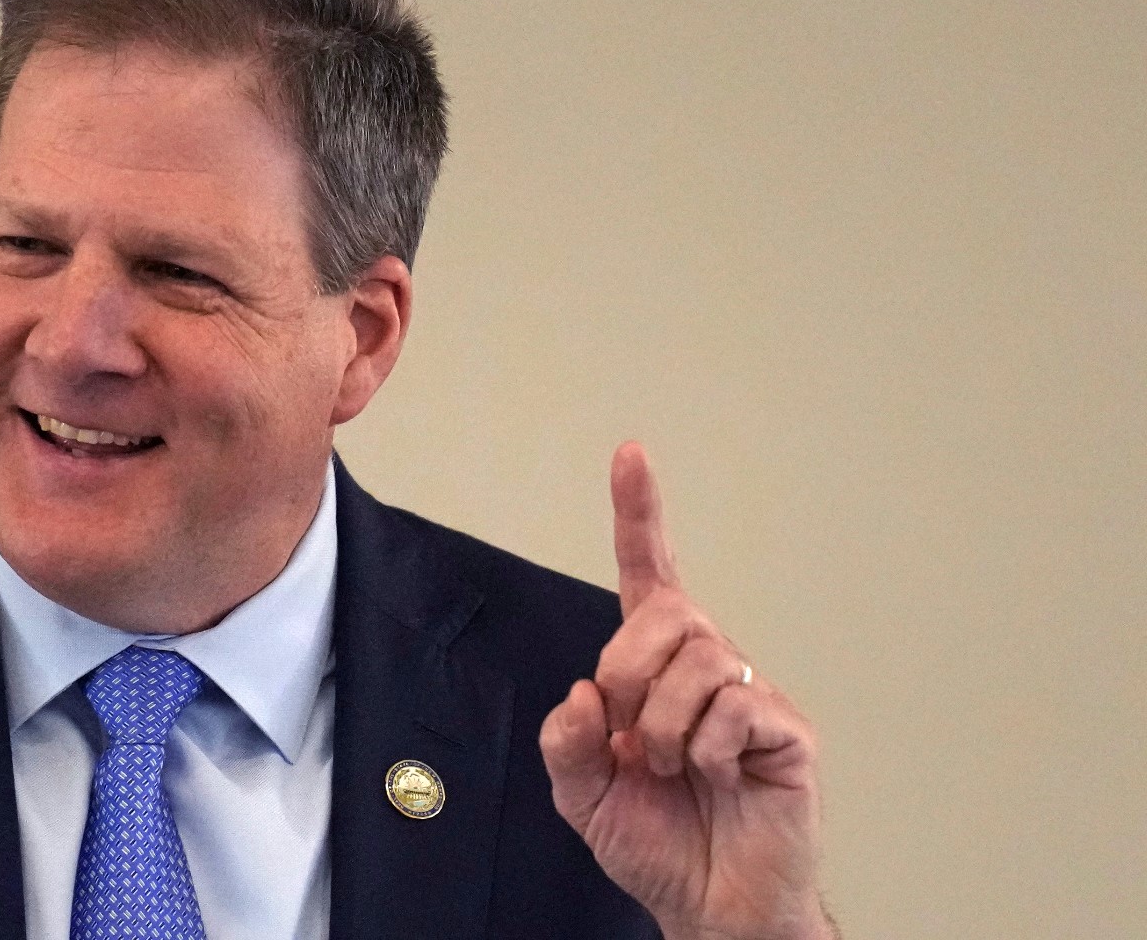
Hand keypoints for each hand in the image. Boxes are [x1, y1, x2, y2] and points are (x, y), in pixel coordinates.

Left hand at [538, 443, 833, 939]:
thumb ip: (563, 740)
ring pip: (697, 661)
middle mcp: (707, 669)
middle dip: (626, 673)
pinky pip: (736, 709)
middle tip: (628, 737)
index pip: (649, 576)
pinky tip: (718, 778)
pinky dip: (707, 750)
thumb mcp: (581, 793)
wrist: (709, 906)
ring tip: (671, 769)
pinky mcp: (786, 733)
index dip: (640, 514)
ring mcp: (751, 697)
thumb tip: (582, 693)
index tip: (631, 454)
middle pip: (664, 615)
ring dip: (661, 727)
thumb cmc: (657, 842)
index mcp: (655, 671)